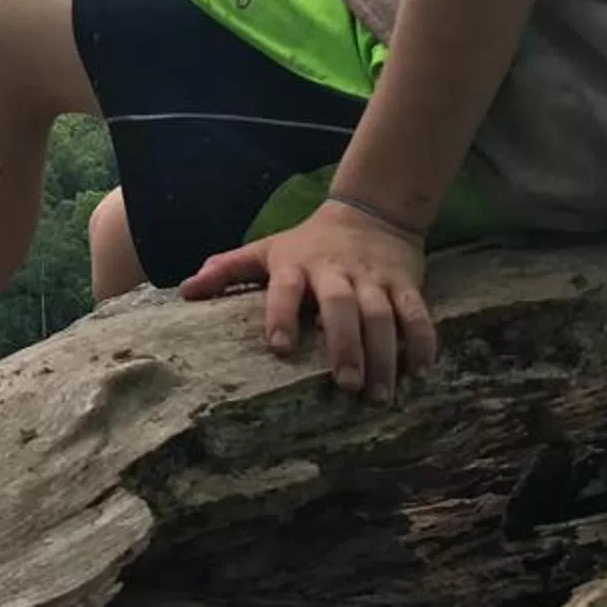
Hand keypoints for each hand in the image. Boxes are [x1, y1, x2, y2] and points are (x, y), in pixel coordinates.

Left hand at [181, 201, 435, 401]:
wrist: (371, 212)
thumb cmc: (308, 243)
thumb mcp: (267, 249)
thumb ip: (228, 269)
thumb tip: (184, 290)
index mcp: (297, 264)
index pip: (285, 288)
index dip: (281, 315)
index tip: (278, 348)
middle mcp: (336, 271)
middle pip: (341, 305)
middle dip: (344, 344)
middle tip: (345, 385)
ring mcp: (374, 278)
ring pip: (383, 314)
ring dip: (384, 355)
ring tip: (379, 394)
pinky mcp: (406, 283)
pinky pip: (417, 313)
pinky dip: (422, 341)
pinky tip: (421, 372)